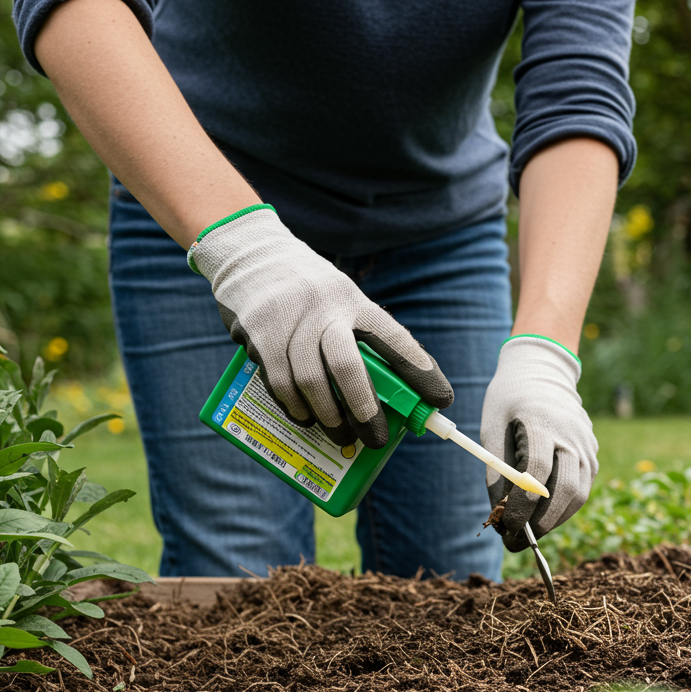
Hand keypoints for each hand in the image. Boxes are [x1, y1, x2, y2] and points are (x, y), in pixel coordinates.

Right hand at [190, 206, 452, 448]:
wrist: (248, 253)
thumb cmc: (307, 290)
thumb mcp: (340, 299)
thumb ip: (360, 338)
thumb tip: (389, 395)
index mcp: (354, 300)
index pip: (394, 338)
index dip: (420, 372)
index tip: (442, 400)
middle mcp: (324, 308)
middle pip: (348, 366)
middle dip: (365, 409)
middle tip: (374, 437)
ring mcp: (289, 320)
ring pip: (310, 382)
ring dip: (328, 417)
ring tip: (340, 435)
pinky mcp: (259, 334)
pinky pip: (279, 382)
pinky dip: (295, 408)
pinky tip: (306, 418)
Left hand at [481, 336, 597, 551]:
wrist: (543, 372)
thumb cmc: (509, 401)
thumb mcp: (492, 428)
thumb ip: (496, 471)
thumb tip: (498, 515)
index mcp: (541, 422)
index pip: (536, 472)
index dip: (521, 504)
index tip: (505, 526)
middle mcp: (571, 435)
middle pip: (564, 489)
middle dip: (540, 524)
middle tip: (516, 542)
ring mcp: (587, 445)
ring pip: (578, 495)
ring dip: (553, 521)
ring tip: (527, 533)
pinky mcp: (592, 455)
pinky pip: (582, 489)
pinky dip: (563, 509)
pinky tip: (542, 516)